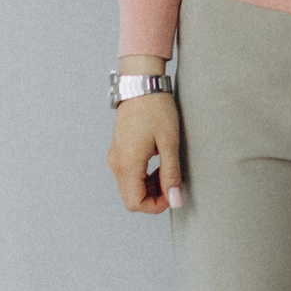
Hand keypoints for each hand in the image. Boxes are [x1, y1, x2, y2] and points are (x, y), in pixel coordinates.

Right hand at [108, 92, 183, 211]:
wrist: (141, 85)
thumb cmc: (156, 109)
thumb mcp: (169, 143)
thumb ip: (171, 174)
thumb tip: (175, 200)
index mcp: (128, 164)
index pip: (135, 203)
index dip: (156, 205)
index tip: (173, 191)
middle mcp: (116, 164)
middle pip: (131, 198)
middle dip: (154, 197)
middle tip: (171, 180)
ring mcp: (115, 157)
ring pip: (129, 188)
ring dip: (149, 187)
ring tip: (166, 169)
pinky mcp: (117, 151)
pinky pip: (128, 175)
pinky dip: (143, 177)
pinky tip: (157, 163)